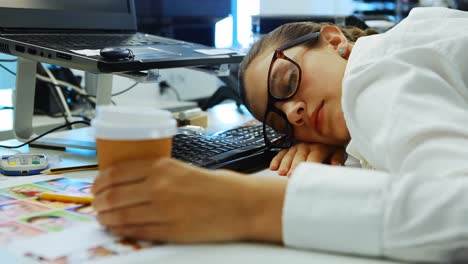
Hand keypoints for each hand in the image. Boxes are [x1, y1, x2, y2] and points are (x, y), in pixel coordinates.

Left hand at [92, 158, 285, 242]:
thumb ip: (156, 174)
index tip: (95, 186)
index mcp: (163, 167)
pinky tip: (116, 228)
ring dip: (105, 218)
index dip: (99, 181)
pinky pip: (135, 231)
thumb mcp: (183, 169)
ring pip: (120, 215)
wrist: (241, 205)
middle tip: (96, 205)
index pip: (116, 173)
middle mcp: (159, 186)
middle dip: (99, 202)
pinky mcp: (169, 230)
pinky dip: (121, 230)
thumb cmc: (217, 186)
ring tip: (102, 218)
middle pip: (113, 195)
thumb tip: (128, 183)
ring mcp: (163, 210)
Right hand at [269, 143, 346, 175]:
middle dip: (294, 166)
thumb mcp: (339, 151)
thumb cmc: (332, 148)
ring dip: (284, 164)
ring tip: (280, 172)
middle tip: (289, 175)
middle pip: (299, 156)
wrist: (326, 137)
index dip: (308, 165)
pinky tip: (273, 167)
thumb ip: (337, 158)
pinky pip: (282, 153)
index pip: (313, 156)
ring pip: (289, 154)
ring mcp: (297, 146)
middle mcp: (307, 145)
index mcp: (319, 147)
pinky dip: (276, 160)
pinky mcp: (290, 148)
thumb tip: (335, 164)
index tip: (304, 173)